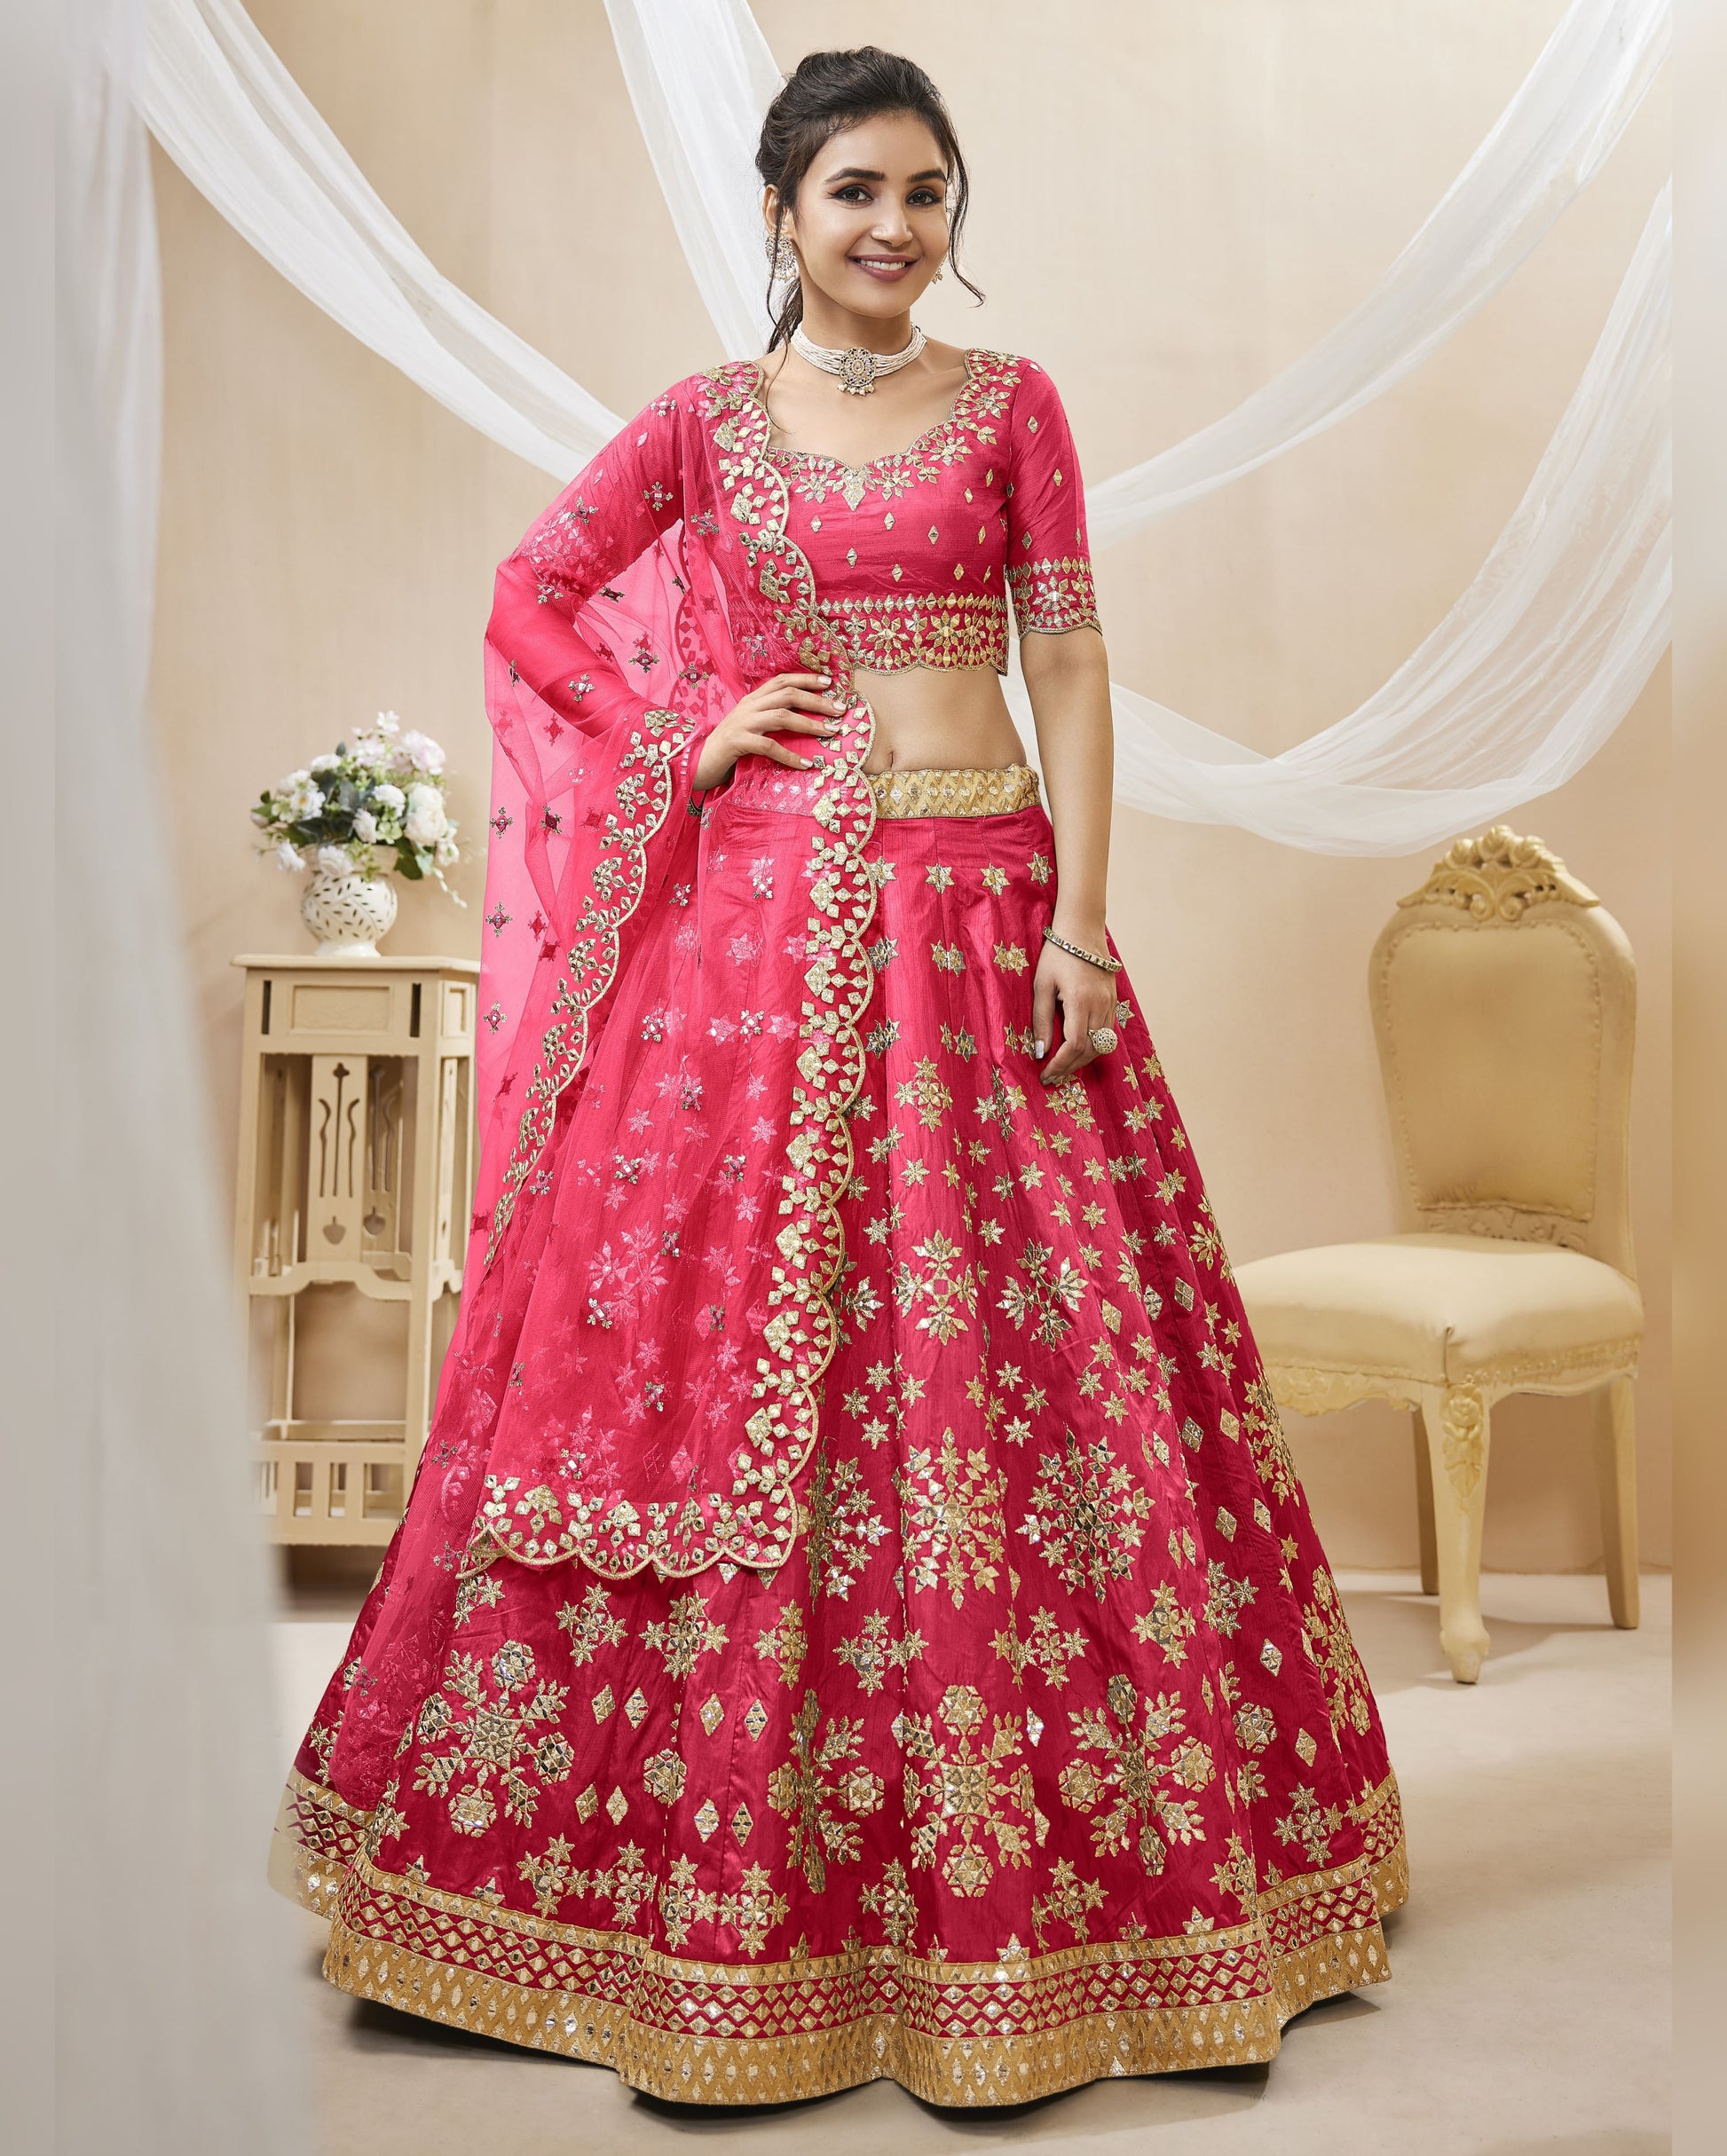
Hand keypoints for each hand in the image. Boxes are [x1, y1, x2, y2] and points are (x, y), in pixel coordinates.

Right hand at [692, 672, 845, 790]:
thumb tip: (801, 720)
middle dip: (816, 700)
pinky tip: (806, 764)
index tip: (830, 682)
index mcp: (751, 700)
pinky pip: (769, 746)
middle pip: (787, 694)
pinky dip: (790, 755)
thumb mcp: (749, 727)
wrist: (695, 763)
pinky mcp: (737, 742)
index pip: (781, 680)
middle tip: (840, 709)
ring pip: (781, 716)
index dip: (806, 678)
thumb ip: (768, 719)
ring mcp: (741, 723)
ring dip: (810, 724)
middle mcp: (747, 707)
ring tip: (830, 732)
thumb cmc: (727, 749)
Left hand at [1030, 932, 1117, 1085]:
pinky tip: (1078, 1050)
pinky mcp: (1114, 1000)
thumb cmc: (1057, 954)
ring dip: (1083, 1059)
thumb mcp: (1041, 986)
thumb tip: (1040, 1052)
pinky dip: (1094, 1046)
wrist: (1082, 930)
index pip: (1075, 1045)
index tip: (1046, 1075)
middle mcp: (1100, 1004)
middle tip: (1052, 1077)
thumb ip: (1041, 1020)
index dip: (1060, 1065)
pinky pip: (1107, 1032)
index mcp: (1080, 1000)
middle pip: (1090, 1049)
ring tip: (1064, 1067)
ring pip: (1102, 1044)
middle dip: (1071, 1067)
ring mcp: (1110, 1003)